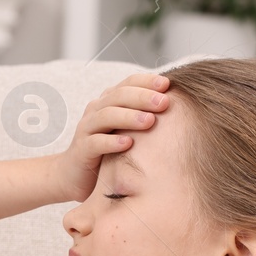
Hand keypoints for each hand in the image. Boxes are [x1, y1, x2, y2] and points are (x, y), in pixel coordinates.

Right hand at [46, 72, 171, 203]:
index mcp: (109, 102)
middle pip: (118, 96)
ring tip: (150, 121)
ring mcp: (87, 129)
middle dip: (143, 97)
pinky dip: (111, 142)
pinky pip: (95, 142)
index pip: (128, 83)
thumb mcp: (127, 129)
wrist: (74, 174)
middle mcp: (96, 111)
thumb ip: (144, 115)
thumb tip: (181, 105)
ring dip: (129, 117)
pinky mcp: (81, 150)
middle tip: (164, 102)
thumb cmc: (108, 151)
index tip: (168, 84)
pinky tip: (128, 143)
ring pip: (106, 116)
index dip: (146, 82)